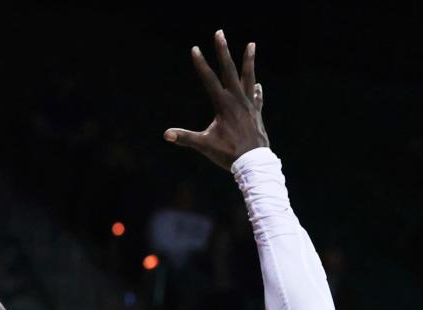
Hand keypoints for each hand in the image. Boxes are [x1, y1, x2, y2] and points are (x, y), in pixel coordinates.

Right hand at [164, 30, 267, 169]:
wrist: (253, 162)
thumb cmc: (228, 154)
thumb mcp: (204, 145)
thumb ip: (185, 137)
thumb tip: (166, 134)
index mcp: (224, 105)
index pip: (209, 80)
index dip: (201, 64)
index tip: (195, 49)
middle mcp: (237, 100)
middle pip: (229, 70)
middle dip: (223, 51)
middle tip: (220, 33)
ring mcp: (249, 105)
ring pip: (248, 77)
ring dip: (249, 61)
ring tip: (251, 44)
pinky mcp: (256, 113)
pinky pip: (256, 97)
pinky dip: (255, 90)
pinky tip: (256, 84)